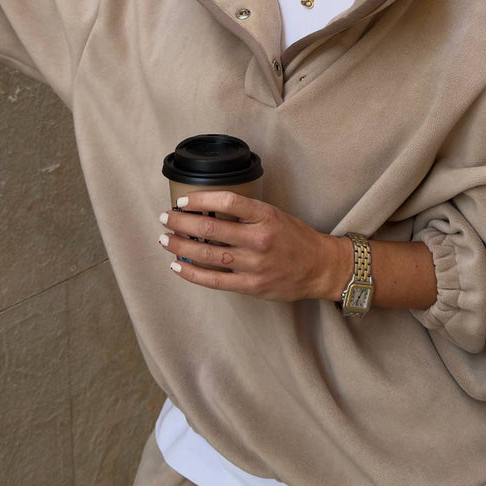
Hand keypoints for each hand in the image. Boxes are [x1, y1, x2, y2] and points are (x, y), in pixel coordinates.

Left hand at [158, 189, 345, 302]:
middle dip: (182, 223)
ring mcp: (255, 265)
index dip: (201, 200)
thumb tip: (208, 210)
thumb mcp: (275, 215)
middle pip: (211, 229)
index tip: (183, 201)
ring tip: (165, 240)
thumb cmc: (296, 238)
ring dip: (181, 247)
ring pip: (208, 255)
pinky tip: (178, 266)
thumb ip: (247, 214)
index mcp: (266, 216)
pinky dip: (192, 274)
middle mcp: (259, 239)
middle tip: (166, 218)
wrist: (320, 268)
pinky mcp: (252, 286)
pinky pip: (214, 280)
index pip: (227, 202)